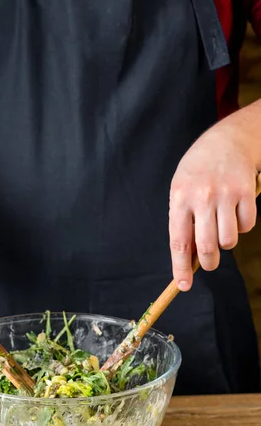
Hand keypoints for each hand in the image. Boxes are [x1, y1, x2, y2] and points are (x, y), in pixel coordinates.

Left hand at [169, 100, 260, 290]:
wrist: (226, 140)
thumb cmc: (198, 171)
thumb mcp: (181, 190)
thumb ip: (182, 221)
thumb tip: (188, 257)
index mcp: (179, 199)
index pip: (178, 242)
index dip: (181, 268)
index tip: (183, 285)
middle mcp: (201, 197)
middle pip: (206, 247)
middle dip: (208, 263)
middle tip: (209, 263)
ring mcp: (225, 194)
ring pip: (228, 240)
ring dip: (226, 244)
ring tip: (221, 231)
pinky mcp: (246, 192)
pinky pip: (246, 226)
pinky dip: (242, 228)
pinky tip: (235, 214)